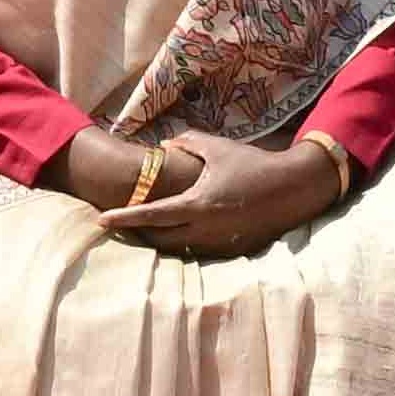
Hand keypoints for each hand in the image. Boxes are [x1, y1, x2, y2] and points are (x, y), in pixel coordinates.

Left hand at [92, 131, 355, 257]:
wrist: (292, 189)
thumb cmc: (252, 165)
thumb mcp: (218, 149)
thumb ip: (187, 145)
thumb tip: (164, 148)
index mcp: (197, 204)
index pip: (151, 215)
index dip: (124, 218)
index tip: (101, 221)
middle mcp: (205, 229)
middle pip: (159, 239)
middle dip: (139, 233)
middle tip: (123, 224)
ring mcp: (219, 244)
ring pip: (178, 249)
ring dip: (162, 240)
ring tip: (147, 229)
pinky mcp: (231, 251)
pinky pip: (198, 251)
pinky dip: (185, 243)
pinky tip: (180, 232)